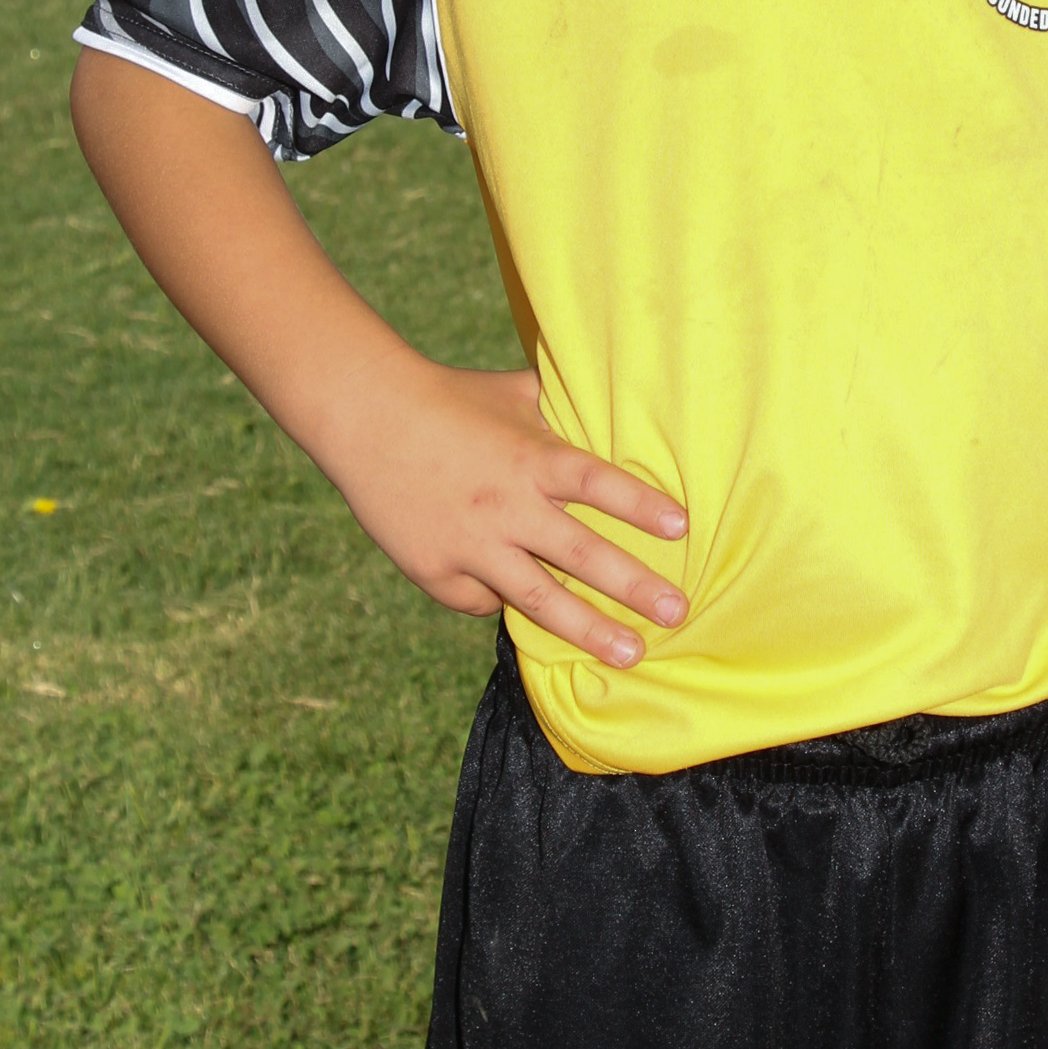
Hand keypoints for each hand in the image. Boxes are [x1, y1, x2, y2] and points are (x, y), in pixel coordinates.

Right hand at [319, 357, 688, 666]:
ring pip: (538, 598)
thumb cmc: (450, 397)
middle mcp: (505, 505)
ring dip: (588, 629)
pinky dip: (503, 602)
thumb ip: (563, 411)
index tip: (682, 528)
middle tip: (676, 612)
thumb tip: (616, 405)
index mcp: (530, 457)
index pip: (597, 483)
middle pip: (580, 554)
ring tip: (630, 654)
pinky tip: (517, 601)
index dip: (640, 505)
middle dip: (633, 587)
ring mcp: (469, 544)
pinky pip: (483, 600)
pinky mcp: (435, 571)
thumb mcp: (515, 394)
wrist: (365, 416)